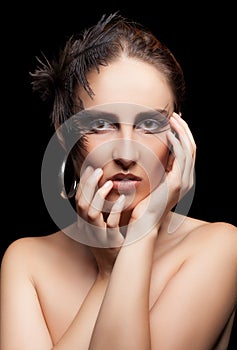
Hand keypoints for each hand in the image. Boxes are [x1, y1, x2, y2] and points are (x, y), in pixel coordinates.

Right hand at [75, 166, 125, 273]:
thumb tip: (97, 191)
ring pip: (91, 214)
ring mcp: (98, 236)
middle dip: (88, 185)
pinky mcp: (111, 242)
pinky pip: (110, 225)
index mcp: (84, 223)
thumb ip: (97, 210)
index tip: (90, 169)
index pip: (78, 199)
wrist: (112, 268)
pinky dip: (115, 210)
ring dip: (99, 196)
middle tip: (98, 171)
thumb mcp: (98, 227)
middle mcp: (88, 229)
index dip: (83, 184)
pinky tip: (122, 199)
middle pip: (82, 204)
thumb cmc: (107, 244)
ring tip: (109, 183)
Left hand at [126, 112, 195, 241]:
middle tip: (175, 115)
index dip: (183, 134)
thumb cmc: (145, 203)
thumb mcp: (155, 181)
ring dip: (181, 132)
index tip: (174, 121)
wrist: (143, 222)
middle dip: (184, 129)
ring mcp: (184, 181)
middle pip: (192, 147)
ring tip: (172, 120)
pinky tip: (168, 134)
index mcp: (183, 178)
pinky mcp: (177, 183)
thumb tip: (158, 153)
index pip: (188, 151)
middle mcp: (188, 179)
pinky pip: (181, 158)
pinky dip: (177, 143)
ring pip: (189, 149)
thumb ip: (160, 168)